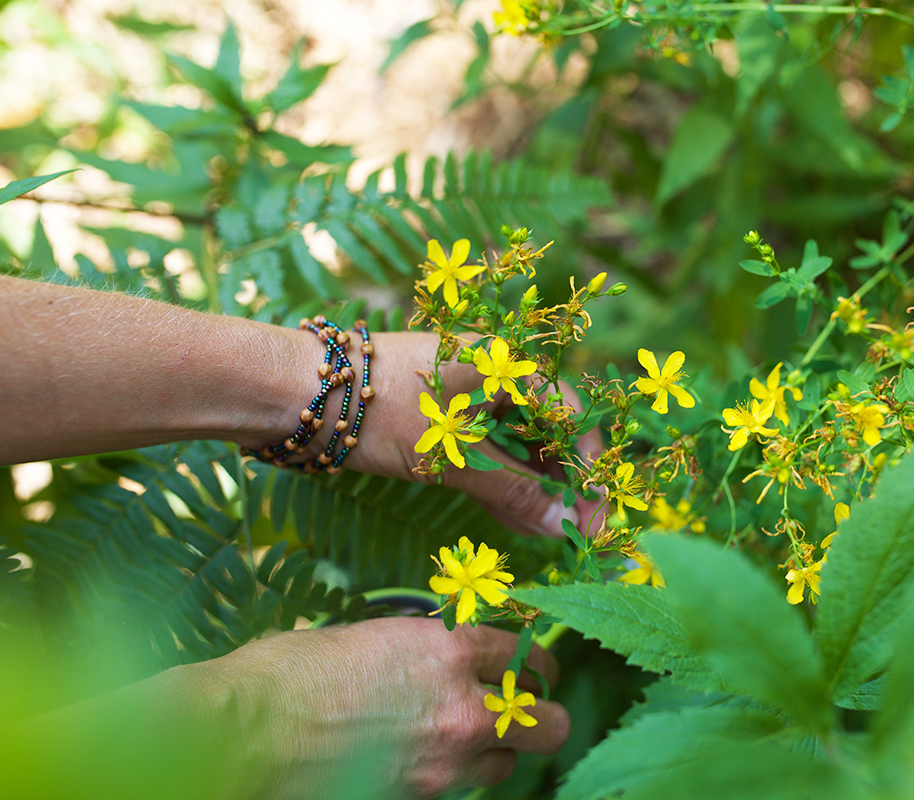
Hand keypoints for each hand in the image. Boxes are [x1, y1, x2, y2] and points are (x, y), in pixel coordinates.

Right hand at [189, 618, 568, 798]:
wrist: (245, 733)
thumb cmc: (291, 672)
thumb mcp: (369, 635)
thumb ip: (421, 646)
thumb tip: (439, 651)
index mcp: (448, 648)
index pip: (524, 653)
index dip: (534, 658)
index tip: (532, 663)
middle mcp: (462, 705)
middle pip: (546, 721)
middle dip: (542, 713)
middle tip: (523, 705)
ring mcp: (444, 760)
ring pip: (509, 764)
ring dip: (498, 749)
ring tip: (471, 737)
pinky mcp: (421, 797)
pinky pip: (464, 787)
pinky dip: (458, 775)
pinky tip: (432, 759)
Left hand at [345, 331, 605, 537]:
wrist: (301, 394)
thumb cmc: (381, 411)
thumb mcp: (452, 456)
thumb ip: (513, 490)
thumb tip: (567, 525)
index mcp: (507, 365)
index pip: (570, 414)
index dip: (588, 464)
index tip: (596, 509)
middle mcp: (495, 377)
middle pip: (547, 432)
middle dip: (562, 484)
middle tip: (575, 532)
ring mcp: (470, 399)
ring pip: (517, 448)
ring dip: (533, 490)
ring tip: (548, 534)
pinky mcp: (447, 422)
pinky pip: (489, 453)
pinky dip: (501, 484)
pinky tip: (515, 519)